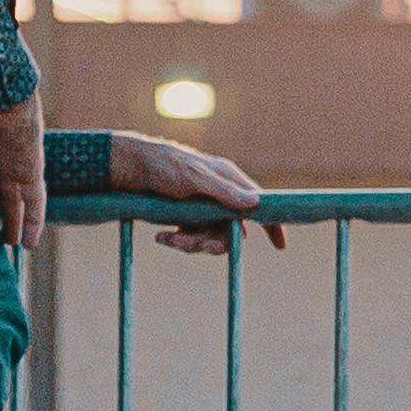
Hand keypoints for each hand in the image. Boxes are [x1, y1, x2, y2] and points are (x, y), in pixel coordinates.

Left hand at [108, 133, 287, 254]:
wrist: (130, 168)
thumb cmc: (163, 166)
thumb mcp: (194, 178)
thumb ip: (223, 192)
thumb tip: (256, 203)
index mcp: (228, 180)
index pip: (259, 203)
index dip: (272, 224)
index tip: (280, 245)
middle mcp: (219, 195)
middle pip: (230, 231)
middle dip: (212, 243)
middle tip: (192, 245)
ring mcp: (203, 208)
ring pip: (209, 239)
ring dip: (190, 245)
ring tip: (167, 239)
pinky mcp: (186, 218)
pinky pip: (191, 239)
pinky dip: (177, 242)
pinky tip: (161, 238)